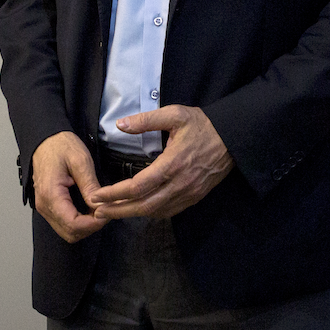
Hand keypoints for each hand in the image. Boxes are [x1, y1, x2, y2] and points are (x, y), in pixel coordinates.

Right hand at [31, 131, 106, 242]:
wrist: (45, 139)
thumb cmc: (60, 145)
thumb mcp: (80, 161)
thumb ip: (90, 186)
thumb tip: (102, 207)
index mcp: (51, 194)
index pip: (73, 225)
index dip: (94, 224)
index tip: (107, 212)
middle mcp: (44, 206)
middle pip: (70, 234)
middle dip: (91, 227)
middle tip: (105, 210)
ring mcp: (44, 207)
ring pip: (67, 232)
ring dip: (85, 226)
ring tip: (98, 209)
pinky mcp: (47, 206)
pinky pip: (63, 223)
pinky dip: (78, 222)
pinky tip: (89, 209)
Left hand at [88, 105, 233, 219]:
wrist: (233, 139)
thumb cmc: (202, 125)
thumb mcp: (175, 114)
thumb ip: (146, 120)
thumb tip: (120, 124)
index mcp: (172, 163)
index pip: (138, 186)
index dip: (115, 193)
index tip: (96, 195)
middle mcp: (180, 184)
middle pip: (144, 206)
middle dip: (118, 210)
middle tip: (97, 211)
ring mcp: (188, 193)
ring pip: (155, 212)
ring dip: (132, 214)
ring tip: (112, 211)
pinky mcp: (194, 197)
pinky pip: (168, 211)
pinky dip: (150, 213)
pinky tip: (138, 209)